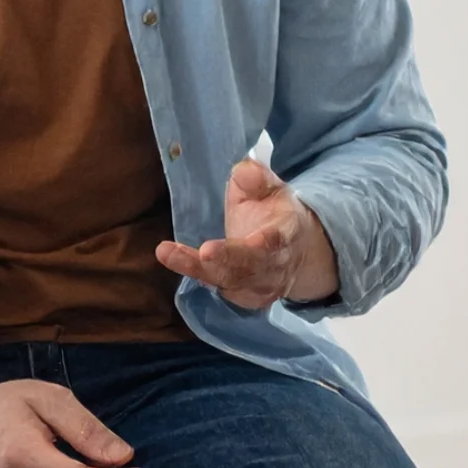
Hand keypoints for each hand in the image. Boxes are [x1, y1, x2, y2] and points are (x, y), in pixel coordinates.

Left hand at [157, 159, 337, 311]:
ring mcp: (261, 286)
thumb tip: (244, 170)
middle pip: (247, 268)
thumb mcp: (274, 190)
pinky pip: (219, 288)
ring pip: (229, 281)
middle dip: (223, 261)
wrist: (300, 253)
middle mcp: (275, 266)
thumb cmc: (278, 214)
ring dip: (197, 268)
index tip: (231, 243)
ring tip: (168, 253)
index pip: (272, 243)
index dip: (255, 246)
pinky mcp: (245, 297)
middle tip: (201, 253)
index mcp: (285, 235)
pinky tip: (173, 258)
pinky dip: (195, 274)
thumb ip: (258, 179)